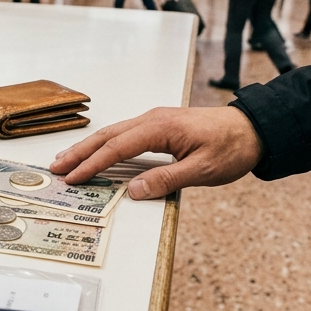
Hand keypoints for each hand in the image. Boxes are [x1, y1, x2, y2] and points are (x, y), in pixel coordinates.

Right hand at [49, 107, 263, 200]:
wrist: (254, 129)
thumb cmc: (232, 147)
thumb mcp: (202, 170)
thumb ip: (167, 180)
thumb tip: (134, 191)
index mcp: (160, 127)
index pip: (117, 148)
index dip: (92, 165)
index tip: (72, 178)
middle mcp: (153, 119)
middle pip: (107, 136)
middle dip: (80, 152)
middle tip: (56, 167)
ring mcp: (155, 120)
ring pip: (114, 133)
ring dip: (89, 147)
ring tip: (67, 160)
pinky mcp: (160, 126)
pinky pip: (126, 134)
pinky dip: (106, 144)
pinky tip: (98, 153)